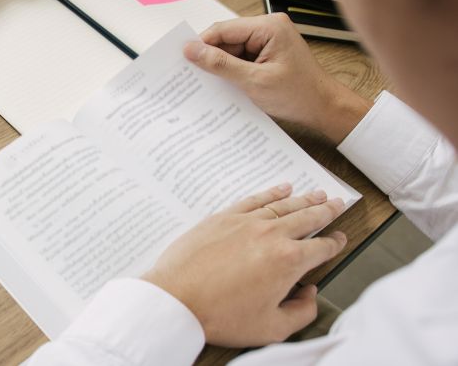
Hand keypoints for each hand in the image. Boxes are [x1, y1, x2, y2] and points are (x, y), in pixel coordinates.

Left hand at [143, 184, 346, 346]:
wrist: (177, 299)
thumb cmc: (221, 315)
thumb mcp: (272, 328)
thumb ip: (302, 312)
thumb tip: (310, 294)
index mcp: (288, 262)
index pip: (321, 248)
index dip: (334, 243)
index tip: (340, 239)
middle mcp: (271, 236)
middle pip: (306, 218)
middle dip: (325, 211)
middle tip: (338, 203)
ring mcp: (245, 223)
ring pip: (283, 205)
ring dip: (304, 199)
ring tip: (318, 194)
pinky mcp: (222, 218)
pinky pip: (254, 199)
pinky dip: (271, 193)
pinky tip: (283, 188)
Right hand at [183, 14, 371, 142]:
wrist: (325, 108)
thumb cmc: (299, 94)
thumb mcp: (254, 81)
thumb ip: (221, 64)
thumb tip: (192, 50)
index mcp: (269, 27)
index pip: (223, 29)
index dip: (202, 44)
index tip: (183, 59)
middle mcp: (268, 28)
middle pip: (226, 38)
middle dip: (212, 57)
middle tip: (195, 76)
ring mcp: (268, 40)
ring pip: (231, 49)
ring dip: (222, 66)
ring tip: (213, 84)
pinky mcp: (267, 52)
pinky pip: (241, 57)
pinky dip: (232, 70)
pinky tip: (227, 84)